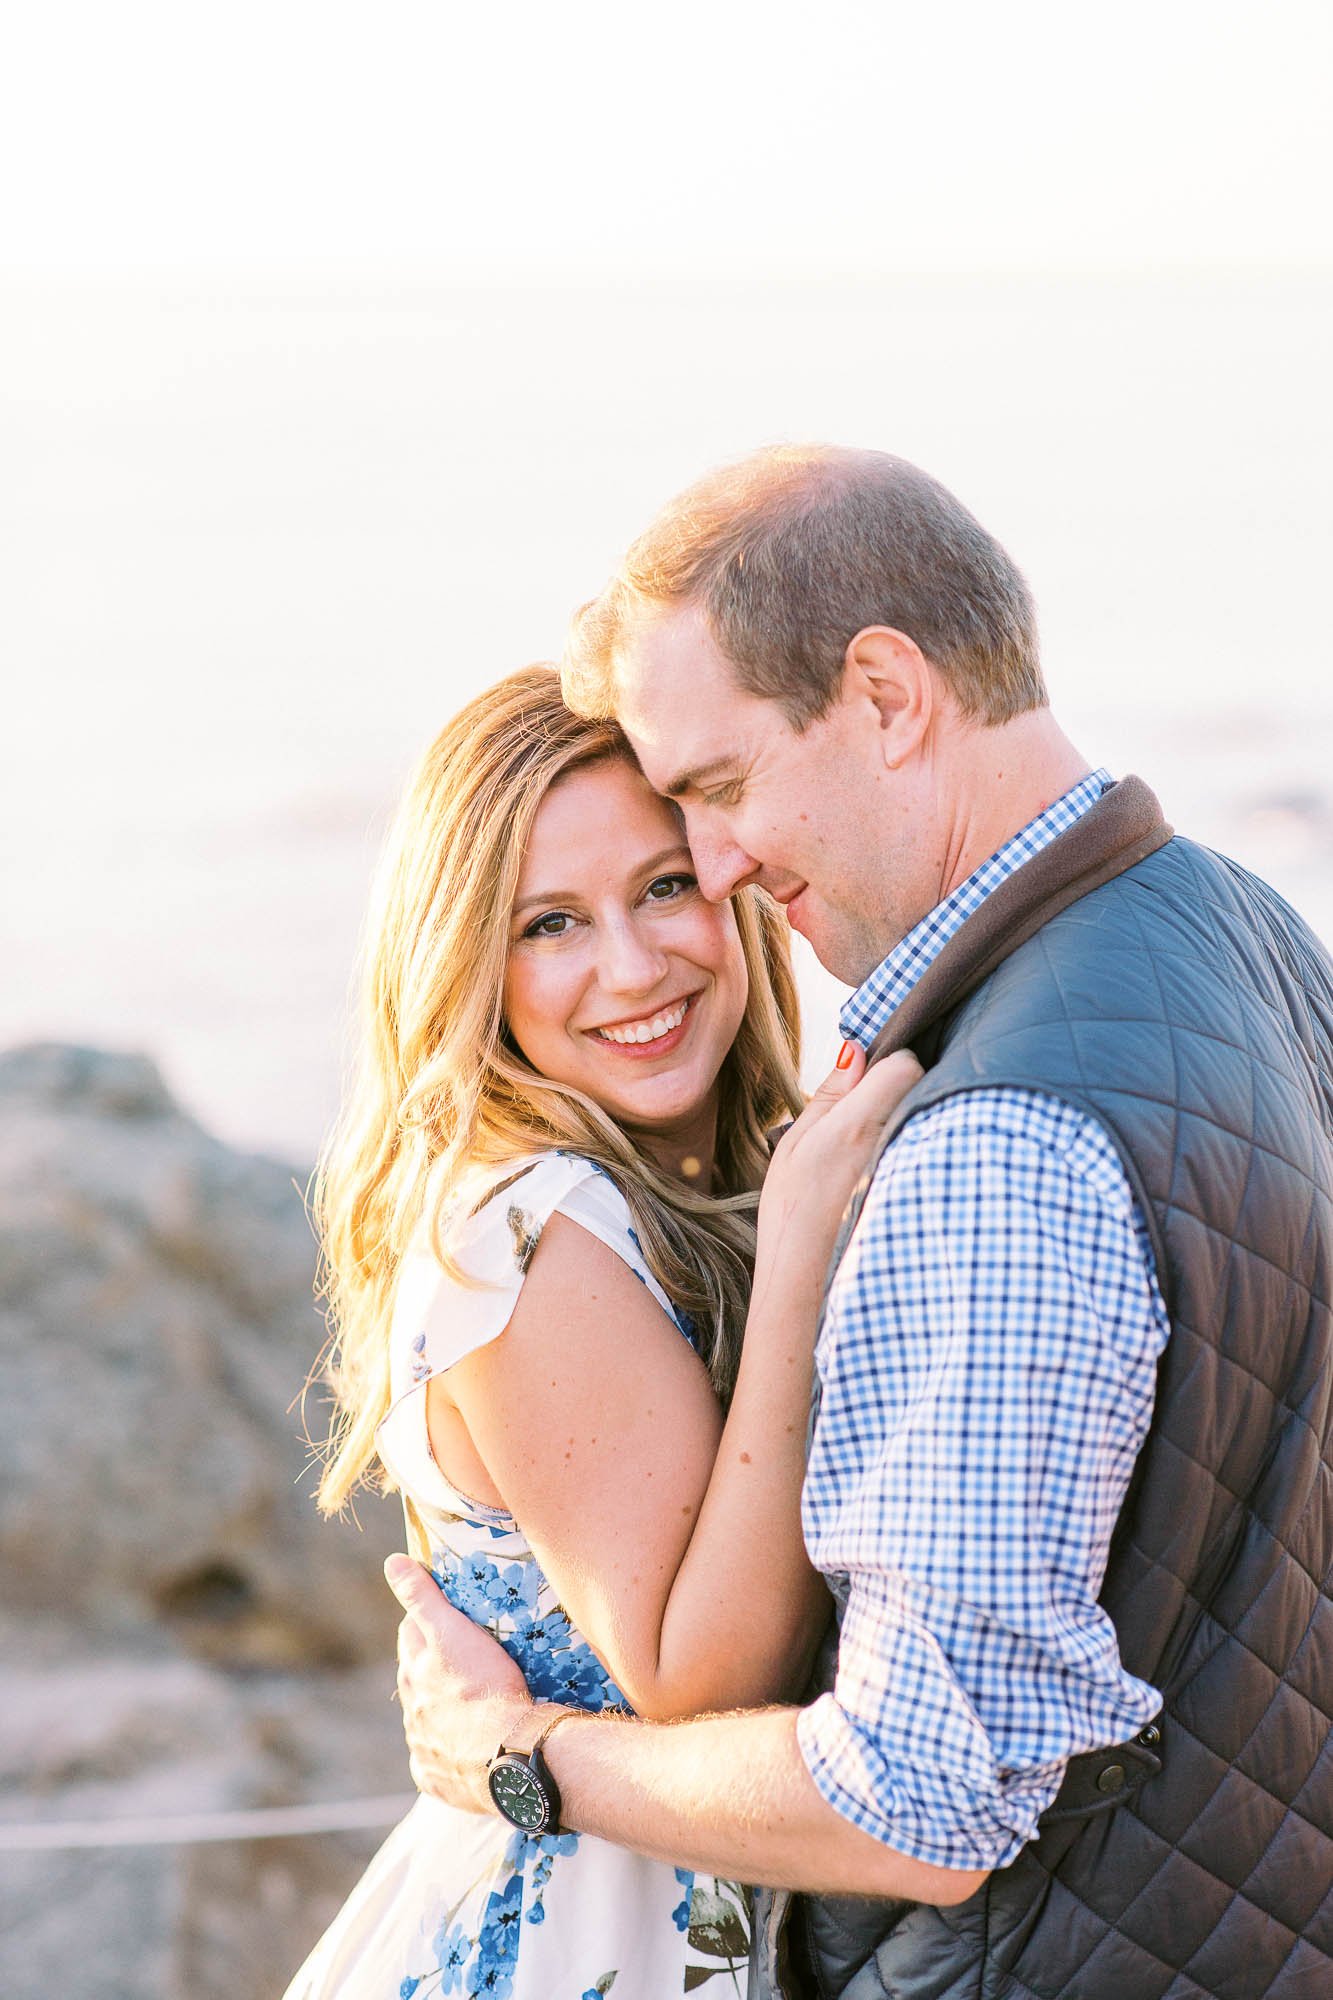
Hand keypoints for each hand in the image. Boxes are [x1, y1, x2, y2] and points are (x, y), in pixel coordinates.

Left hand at [386, 1555, 534, 1811]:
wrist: (508, 1756)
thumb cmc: (484, 1687)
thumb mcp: (452, 1631)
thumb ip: (423, 1597)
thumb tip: (391, 1562)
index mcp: (414, 1674)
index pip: (411, 1638)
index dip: (424, 1626)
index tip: (442, 1620)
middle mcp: (413, 1712)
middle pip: (415, 1681)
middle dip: (428, 1669)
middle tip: (459, 1661)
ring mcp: (424, 1748)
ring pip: (425, 1723)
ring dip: (438, 1713)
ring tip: (467, 1706)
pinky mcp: (438, 1780)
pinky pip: (435, 1765)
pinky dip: (444, 1755)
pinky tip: (460, 1751)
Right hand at [754, 1043, 922, 1311]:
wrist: (808, 1284)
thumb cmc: (792, 1213)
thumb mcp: (795, 1145)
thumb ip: (830, 1094)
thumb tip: (856, 1051)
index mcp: (859, 1124)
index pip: (906, 1064)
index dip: (890, 1067)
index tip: (871, 1084)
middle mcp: (896, 1144)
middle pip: (925, 1090)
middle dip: (904, 1094)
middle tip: (871, 1121)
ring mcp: (916, 1172)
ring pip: (934, 1122)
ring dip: (915, 1124)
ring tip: (879, 1155)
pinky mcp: (931, 1196)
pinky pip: (937, 1154)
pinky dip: (921, 1155)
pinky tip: (892, 1179)